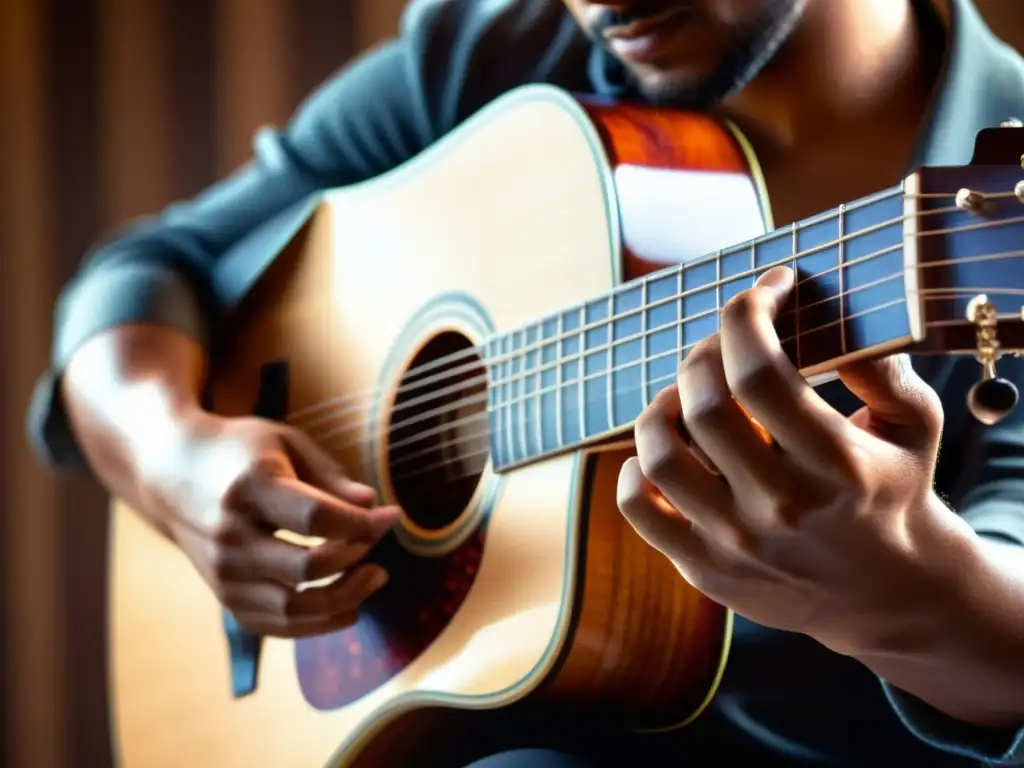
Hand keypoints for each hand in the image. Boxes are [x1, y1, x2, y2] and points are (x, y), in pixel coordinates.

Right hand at [141, 413, 400, 637]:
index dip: (361, 524)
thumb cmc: (242, 452)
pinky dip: (318, 623)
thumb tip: (373, 506)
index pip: (315, 519)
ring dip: (345, 599)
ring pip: (293, 609)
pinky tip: (348, 605)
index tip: (390, 515)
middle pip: (307, 569)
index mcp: (248, 488)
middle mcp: (229, 536)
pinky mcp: (224, 597)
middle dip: (356, 559)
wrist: (172, 472)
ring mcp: (223, 573)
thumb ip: (330, 476)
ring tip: (374, 577)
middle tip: (377, 543)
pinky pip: (277, 626)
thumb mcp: (286, 443)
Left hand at [617, 266, 969, 655]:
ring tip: (683, 397)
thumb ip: (883, 371)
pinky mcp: (706, 570)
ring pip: (660, 457)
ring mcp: (738, 544)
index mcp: (837, 465)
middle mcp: (782, 507)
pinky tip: (661, 449)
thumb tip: (831, 314)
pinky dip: (634, 469)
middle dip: (703, 354)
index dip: (748, 314)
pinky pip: (639, 509)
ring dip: (660, 409)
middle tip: (719, 346)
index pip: (759, 373)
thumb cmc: (893, 493)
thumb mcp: (916, 428)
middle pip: (704, 407)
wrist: (890, 596)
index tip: (765, 289)